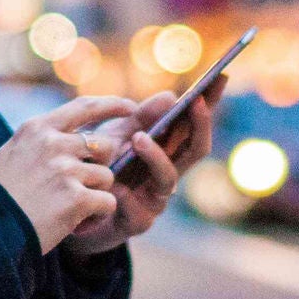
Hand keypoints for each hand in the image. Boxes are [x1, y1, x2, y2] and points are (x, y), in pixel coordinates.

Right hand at [0, 96, 138, 254]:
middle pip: (105, 144)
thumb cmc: (1, 193)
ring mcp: (65, 169)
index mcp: (38, 128)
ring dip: (96, 194)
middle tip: (84, 184)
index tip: (130, 107)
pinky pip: (107, 202)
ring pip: (107, 177)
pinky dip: (97, 215)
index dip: (113, 105)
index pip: (85, 107)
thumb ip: (41, 138)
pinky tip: (77, 222)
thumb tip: (67, 131)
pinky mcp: (75, 197)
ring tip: (72, 208)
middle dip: (102, 165)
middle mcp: (53, 143)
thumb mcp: (13, 152)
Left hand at [61, 74, 226, 257]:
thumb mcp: (117, 136)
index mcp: (168, 151)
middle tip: (193, 102)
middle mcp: (169, 174)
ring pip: (169, 178)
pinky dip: (127, 196)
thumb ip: (140, 118)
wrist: (77, 208)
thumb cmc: (103, 167)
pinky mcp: (137, 223)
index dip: (210, 104)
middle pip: (196, 150)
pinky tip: (114, 185)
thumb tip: (170, 96)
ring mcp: (156, 200)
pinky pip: (138, 210)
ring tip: (137, 138)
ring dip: (156, 156)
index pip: (194, 125)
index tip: (221, 76)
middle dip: (200, 125)